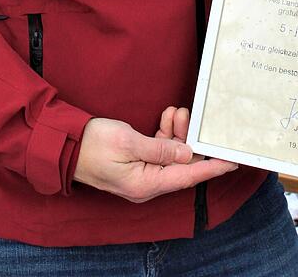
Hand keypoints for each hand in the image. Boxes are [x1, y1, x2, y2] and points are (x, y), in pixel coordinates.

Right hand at [73, 115, 236, 202]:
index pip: (188, 176)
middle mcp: (146, 185)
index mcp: (146, 184)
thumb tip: (187, 154)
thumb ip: (161, 149)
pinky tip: (165, 118)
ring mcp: (141, 176)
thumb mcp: (129, 141)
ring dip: (176, 134)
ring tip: (175, 111)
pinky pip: (159, 153)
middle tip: (189, 115)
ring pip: (171, 157)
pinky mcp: (135, 165)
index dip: (211, 167)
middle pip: (181, 165)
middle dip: (189, 140)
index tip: (232, 161)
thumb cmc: (93, 142)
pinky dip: (165, 136)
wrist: (65, 144)